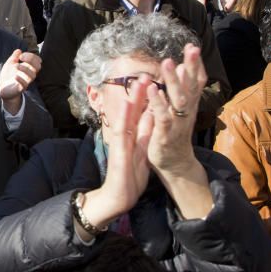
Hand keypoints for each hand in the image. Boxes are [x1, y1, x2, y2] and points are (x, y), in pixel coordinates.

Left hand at [0, 49, 40, 111]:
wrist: (3, 90)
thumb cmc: (8, 77)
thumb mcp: (9, 65)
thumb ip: (14, 57)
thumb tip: (18, 50)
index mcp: (28, 68)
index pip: (37, 61)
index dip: (31, 56)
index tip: (21, 55)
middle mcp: (28, 75)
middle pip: (37, 67)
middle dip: (31, 60)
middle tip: (21, 58)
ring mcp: (25, 82)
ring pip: (32, 75)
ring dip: (25, 69)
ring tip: (17, 66)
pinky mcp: (20, 89)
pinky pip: (24, 85)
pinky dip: (21, 79)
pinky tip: (15, 76)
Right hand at [90, 72, 152, 224]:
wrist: (117, 198)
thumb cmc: (129, 177)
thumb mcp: (142, 153)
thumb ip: (145, 135)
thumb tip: (151, 116)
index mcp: (133, 137)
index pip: (140, 114)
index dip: (146, 98)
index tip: (153, 81)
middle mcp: (126, 137)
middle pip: (134, 112)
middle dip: (140, 94)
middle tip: (145, 74)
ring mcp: (120, 143)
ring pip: (127, 117)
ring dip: (133, 99)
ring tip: (138, 82)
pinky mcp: (118, 151)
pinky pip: (122, 132)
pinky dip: (124, 117)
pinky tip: (128, 104)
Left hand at [144, 44, 205, 175]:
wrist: (175, 165)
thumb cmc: (174, 134)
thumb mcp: (179, 110)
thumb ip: (181, 90)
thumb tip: (182, 67)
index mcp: (189, 105)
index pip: (196, 82)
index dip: (196, 65)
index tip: (193, 46)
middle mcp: (187, 112)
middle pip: (191, 87)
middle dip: (191, 67)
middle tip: (191, 49)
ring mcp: (178, 123)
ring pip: (179, 100)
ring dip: (173, 81)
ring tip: (168, 62)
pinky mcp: (165, 135)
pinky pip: (163, 117)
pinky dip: (158, 102)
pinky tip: (153, 89)